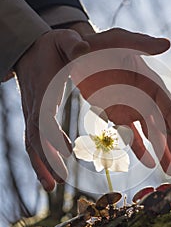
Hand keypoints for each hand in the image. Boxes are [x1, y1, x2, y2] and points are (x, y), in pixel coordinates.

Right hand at [15, 29, 89, 190]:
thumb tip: (83, 49)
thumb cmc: (50, 46)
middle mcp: (34, 106)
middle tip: (58, 183)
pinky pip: (35, 140)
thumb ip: (73, 44)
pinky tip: (54, 168)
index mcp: (44, 91)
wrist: (30, 48)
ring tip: (53, 186)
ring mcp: (32, 112)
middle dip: (45, 161)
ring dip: (41, 165)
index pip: (44, 118)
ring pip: (32, 144)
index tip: (67, 153)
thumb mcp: (63, 40)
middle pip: (35, 138)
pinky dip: (43, 157)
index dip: (52, 137)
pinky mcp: (35, 115)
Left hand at [16, 25, 170, 191]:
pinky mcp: (117, 113)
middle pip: (164, 127)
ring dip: (161, 152)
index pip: (170, 110)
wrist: (78, 52)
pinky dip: (140, 148)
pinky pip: (131, 134)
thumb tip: (166, 44)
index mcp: (150, 82)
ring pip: (151, 134)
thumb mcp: (119, 39)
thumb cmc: (99, 43)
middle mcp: (144, 97)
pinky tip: (148, 162)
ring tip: (167, 171)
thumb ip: (141, 43)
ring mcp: (131, 107)